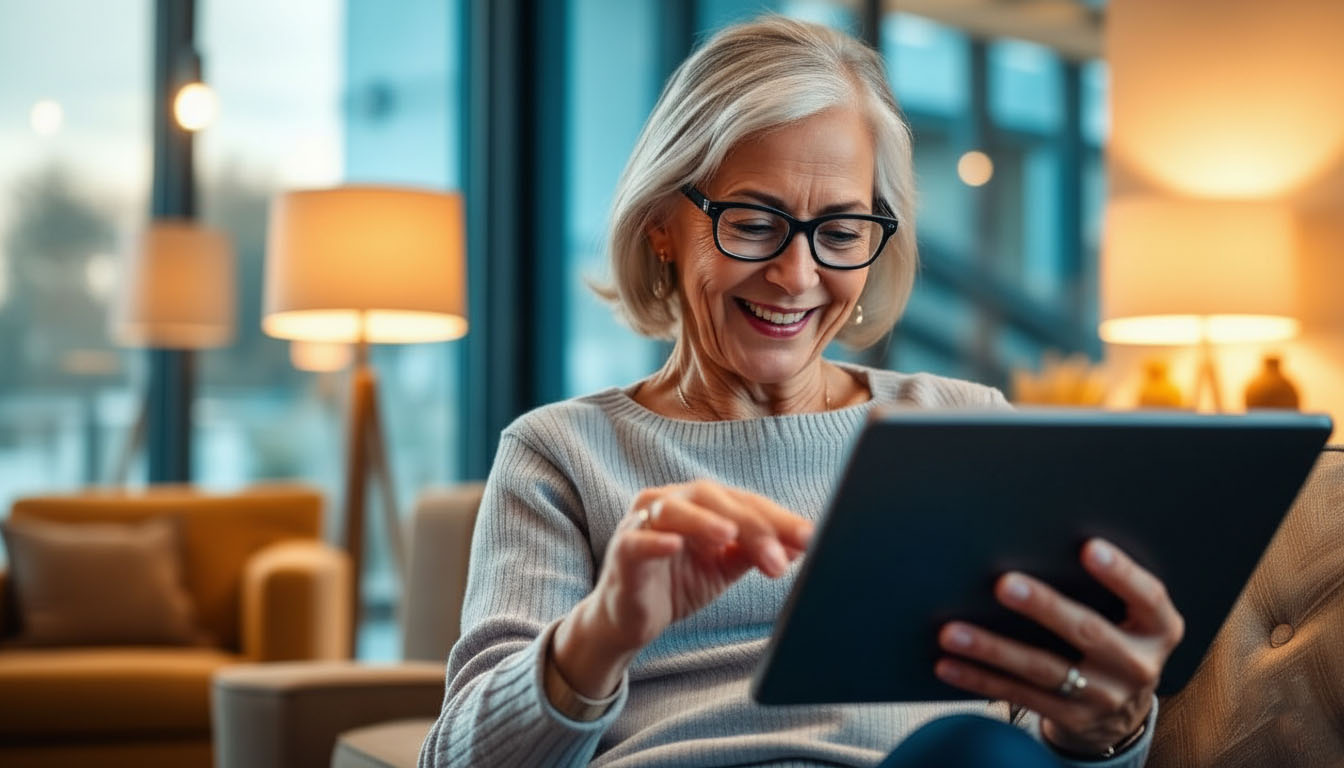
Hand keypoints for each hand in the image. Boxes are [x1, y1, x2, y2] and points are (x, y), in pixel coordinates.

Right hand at [553, 480, 812, 697]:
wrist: (630, 620)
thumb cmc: (677, 582)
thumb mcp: (724, 567)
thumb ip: (756, 552)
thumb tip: (801, 545)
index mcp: (702, 503)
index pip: (745, 502)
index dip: (778, 520)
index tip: (810, 540)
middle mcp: (672, 501)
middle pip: (715, 499)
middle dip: (752, 526)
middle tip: (780, 559)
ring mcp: (643, 522)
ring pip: (675, 510)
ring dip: (704, 521)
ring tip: (730, 536)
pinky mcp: (622, 550)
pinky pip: (637, 541)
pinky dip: (656, 540)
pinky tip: (675, 545)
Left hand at [934, 538, 1184, 755]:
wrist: (1121, 714)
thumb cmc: (1115, 639)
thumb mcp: (1129, 617)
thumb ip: (1102, 588)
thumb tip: (1038, 539)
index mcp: (1159, 628)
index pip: (1146, 596)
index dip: (1120, 572)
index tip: (1089, 546)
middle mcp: (1137, 665)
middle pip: (1087, 631)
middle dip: (1043, 607)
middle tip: (1004, 584)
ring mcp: (1104, 696)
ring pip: (1043, 668)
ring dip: (992, 649)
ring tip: (952, 632)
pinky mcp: (1072, 718)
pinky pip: (1019, 695)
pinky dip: (979, 679)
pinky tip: (948, 664)